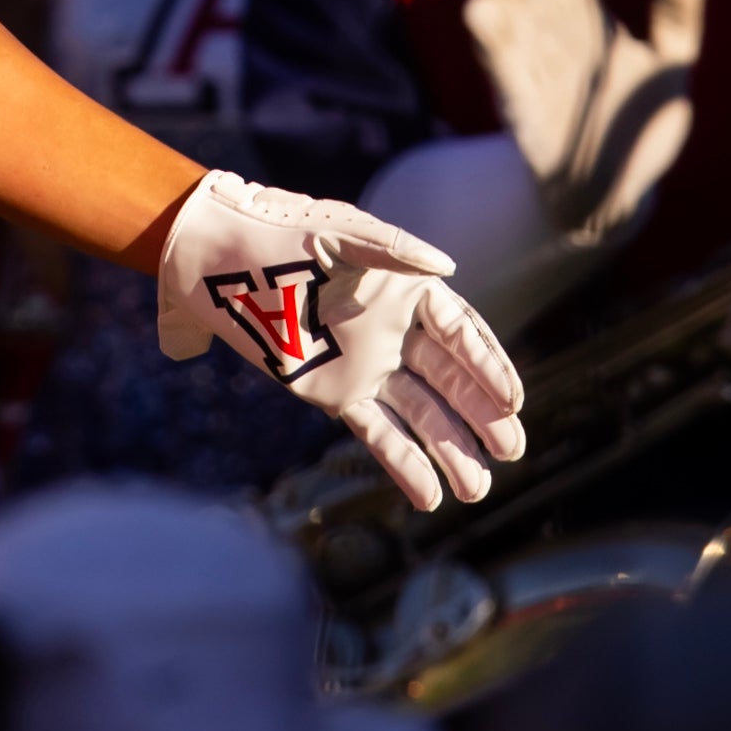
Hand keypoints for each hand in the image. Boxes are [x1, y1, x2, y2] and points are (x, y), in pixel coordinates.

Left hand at [158, 169, 526, 512]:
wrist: (217, 263)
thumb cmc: (277, 235)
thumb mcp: (336, 232)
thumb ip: (392, 249)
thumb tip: (449, 266)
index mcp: (405, 290)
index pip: (461, 333)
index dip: (489, 366)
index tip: (513, 401)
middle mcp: (394, 332)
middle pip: (451, 380)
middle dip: (483, 416)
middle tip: (512, 449)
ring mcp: (365, 366)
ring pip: (420, 414)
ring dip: (451, 449)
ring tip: (480, 488)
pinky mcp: (332, 393)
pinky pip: (377, 432)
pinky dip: (402, 464)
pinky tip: (429, 497)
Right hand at [463, 0, 706, 245]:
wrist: (617, 189)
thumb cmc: (641, 123)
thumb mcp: (671, 68)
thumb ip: (677, 20)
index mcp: (584, 29)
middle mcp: (552, 44)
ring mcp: (535, 75)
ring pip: (511, 26)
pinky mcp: (525, 110)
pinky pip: (506, 72)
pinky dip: (494, 44)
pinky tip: (482, 14)